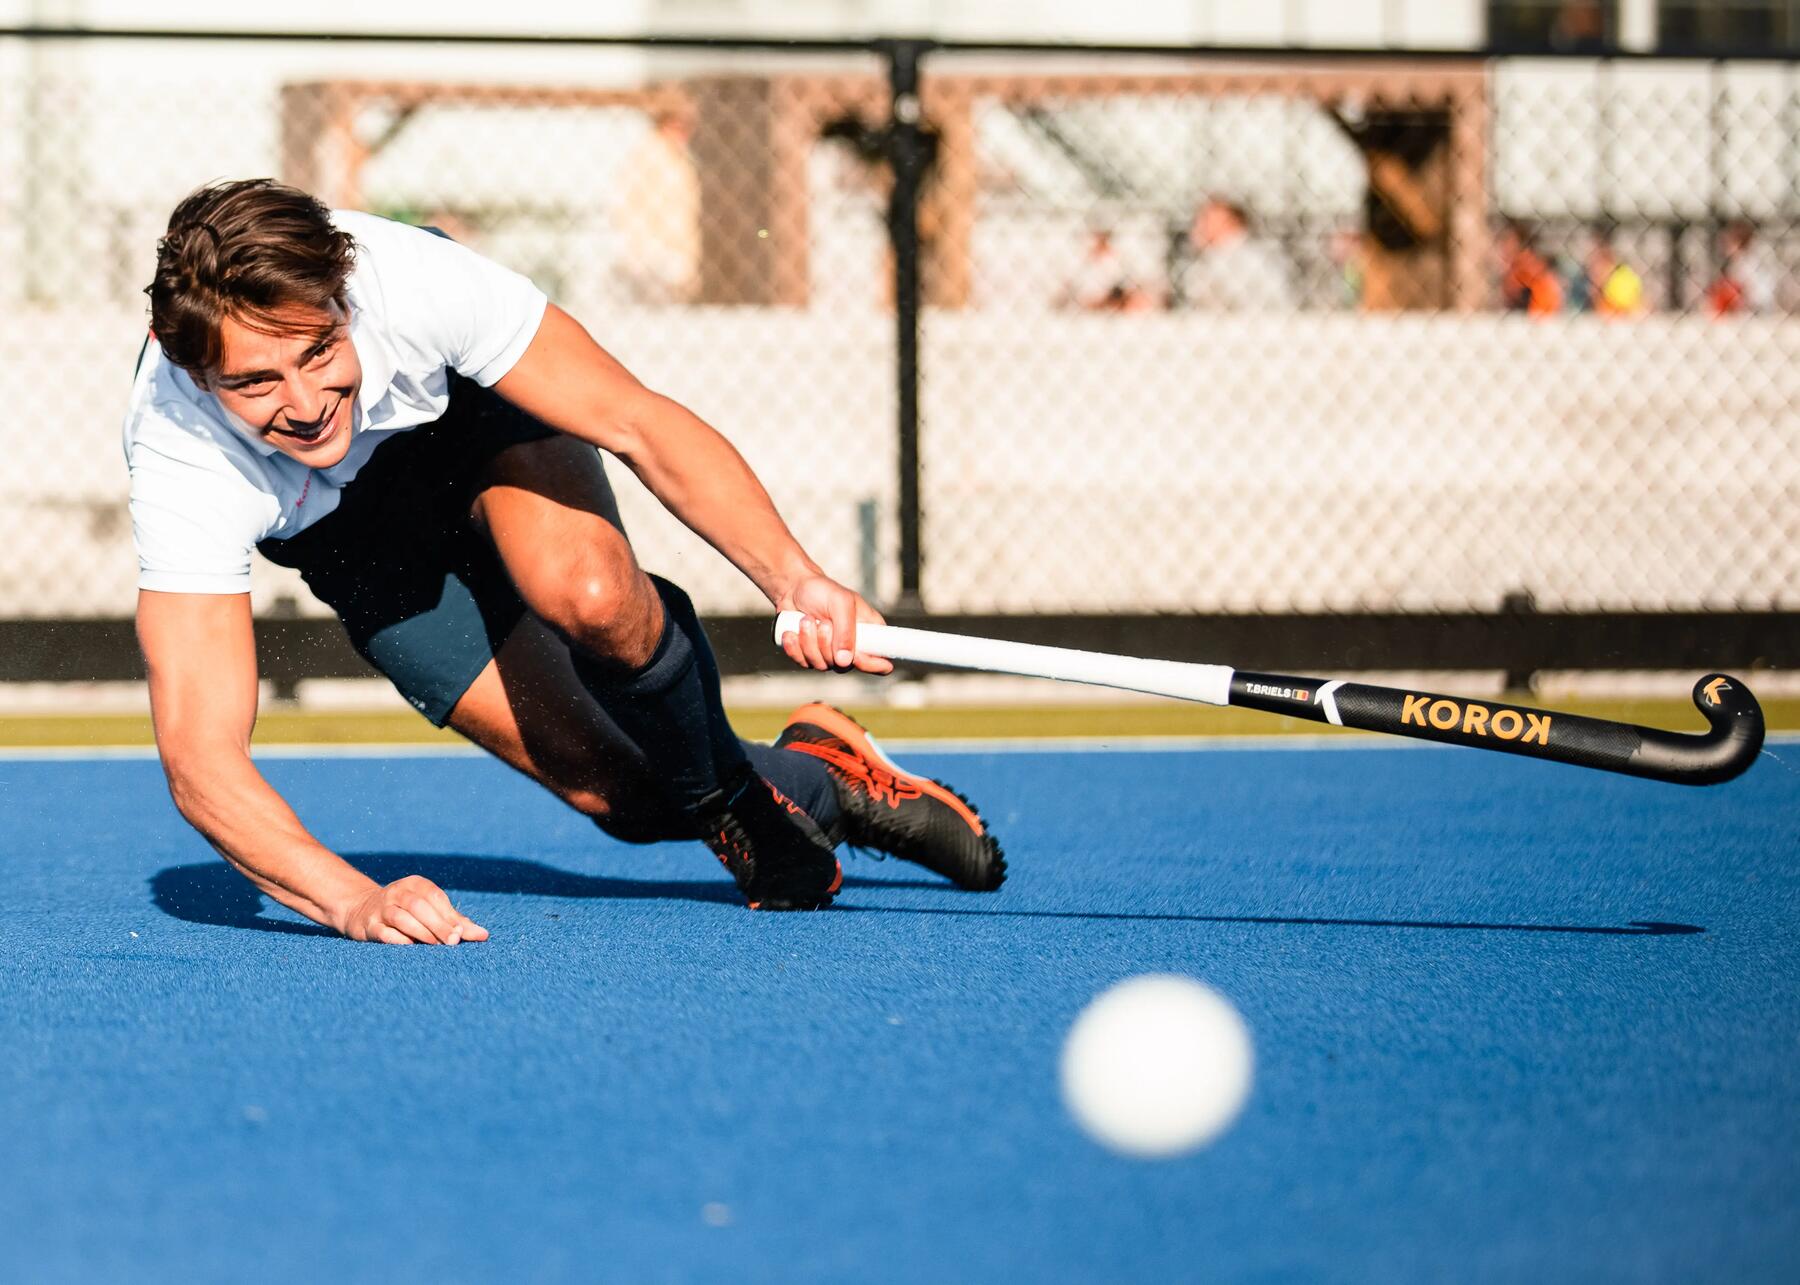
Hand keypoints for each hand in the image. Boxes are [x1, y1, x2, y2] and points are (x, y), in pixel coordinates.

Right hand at [341, 876, 489, 945]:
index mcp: (414, 884)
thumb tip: (484, 935)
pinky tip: (411, 947)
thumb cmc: (407, 911)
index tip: (463, 933)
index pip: (435, 897)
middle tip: (453, 941)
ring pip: (402, 918)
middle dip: (438, 924)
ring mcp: (381, 908)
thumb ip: (454, 921)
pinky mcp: (368, 926)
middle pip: (419, 906)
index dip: (449, 915)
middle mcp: (397, 892)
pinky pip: (384, 932)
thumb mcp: (429, 909)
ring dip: (421, 932)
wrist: (361, 910)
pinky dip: (398, 940)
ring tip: (436, 945)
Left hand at [776, 575, 892, 674]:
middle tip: (822, 623)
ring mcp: (831, 653)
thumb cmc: (822, 591)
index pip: (881, 660)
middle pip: (845, 666)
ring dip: (809, 642)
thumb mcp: (840, 603)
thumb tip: (845, 661)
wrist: (793, 589)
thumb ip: (846, 630)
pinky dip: (795, 647)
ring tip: (805, 620)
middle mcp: (852, 646)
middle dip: (828, 645)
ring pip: (822, 665)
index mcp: (869, 632)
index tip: (855, 656)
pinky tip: (792, 632)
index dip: (871, 664)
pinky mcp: (811, 655)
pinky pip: (804, 663)